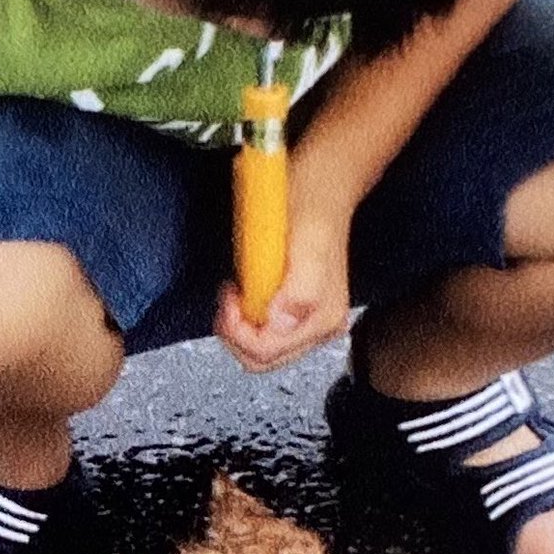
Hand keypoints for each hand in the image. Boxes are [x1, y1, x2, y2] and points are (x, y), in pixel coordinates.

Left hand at [214, 207, 351, 372]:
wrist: (318, 193)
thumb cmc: (314, 213)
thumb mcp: (309, 247)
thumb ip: (301, 290)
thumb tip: (283, 321)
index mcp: (323, 320)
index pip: (268, 352)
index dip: (238, 331)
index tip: (231, 298)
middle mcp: (316, 326)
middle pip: (262, 359)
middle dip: (236, 333)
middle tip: (230, 298)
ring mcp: (304, 320)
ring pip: (258, 349)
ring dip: (238, 324)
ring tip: (238, 291)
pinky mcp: (291, 311)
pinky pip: (259, 331)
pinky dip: (243, 315)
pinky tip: (245, 290)